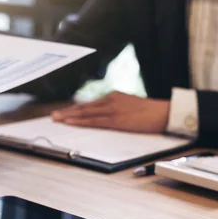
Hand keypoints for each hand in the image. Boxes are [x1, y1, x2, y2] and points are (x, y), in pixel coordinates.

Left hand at [51, 91, 169, 132]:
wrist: (164, 112)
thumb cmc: (150, 112)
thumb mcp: (131, 106)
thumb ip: (117, 109)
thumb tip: (107, 116)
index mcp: (114, 96)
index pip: (90, 103)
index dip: (76, 108)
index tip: (65, 112)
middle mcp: (110, 100)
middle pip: (84, 106)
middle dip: (68, 111)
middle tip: (54, 116)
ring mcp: (112, 108)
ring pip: (86, 112)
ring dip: (69, 116)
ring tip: (57, 119)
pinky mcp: (116, 119)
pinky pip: (94, 121)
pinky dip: (81, 121)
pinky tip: (71, 122)